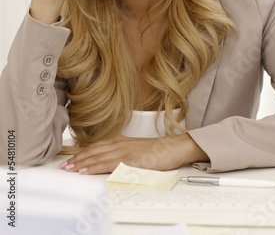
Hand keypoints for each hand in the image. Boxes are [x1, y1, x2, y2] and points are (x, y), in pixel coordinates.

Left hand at [59, 134, 208, 174]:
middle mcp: (120, 144)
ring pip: (98, 157)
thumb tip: (113, 164)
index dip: (83, 153)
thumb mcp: (137, 151)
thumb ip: (124, 155)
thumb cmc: (159, 151)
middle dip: (77, 158)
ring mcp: (125, 151)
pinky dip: (95, 166)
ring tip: (70, 168)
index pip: (97, 147)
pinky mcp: (130, 160)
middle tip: (64, 166)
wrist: (174, 147)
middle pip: (94, 151)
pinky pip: (108, 164)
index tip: (72, 159)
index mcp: (121, 141)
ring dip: (82, 163)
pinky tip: (87, 170)